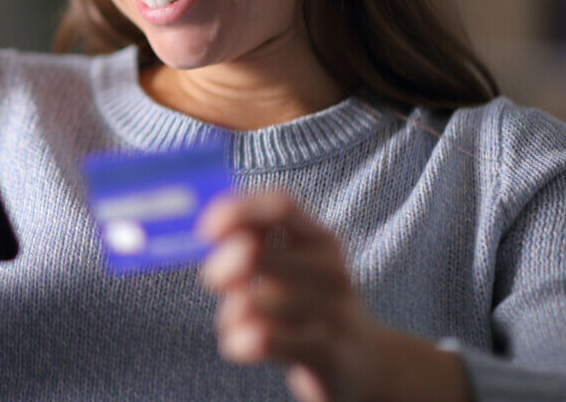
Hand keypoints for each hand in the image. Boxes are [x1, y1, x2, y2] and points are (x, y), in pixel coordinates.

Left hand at [197, 191, 469, 401]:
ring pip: (254, 301)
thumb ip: (251, 242)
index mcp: (319, 238)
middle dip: (220, 268)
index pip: (280, 205)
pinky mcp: (329, 353)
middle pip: (255, 253)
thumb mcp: (291, 266)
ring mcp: (333, 311)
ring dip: (230, 313)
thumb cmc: (308, 303)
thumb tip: (200, 226)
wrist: (366, 361)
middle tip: (214, 281)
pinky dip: (239, 340)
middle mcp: (331, 268)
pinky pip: (265, 339)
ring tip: (235, 320)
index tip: (205, 230)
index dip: (236, 210)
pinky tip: (238, 343)